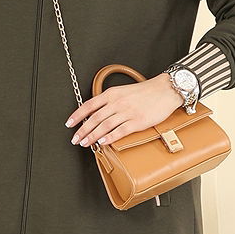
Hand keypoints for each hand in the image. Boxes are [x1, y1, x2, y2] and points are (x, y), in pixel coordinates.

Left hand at [65, 72, 183, 147]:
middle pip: (94, 118)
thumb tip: (96, 113)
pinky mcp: (137, 121)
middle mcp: (117, 102)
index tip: (69, 124)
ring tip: (85, 143)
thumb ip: (110, 101)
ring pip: (104, 126)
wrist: (165, 90)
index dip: (77, 115)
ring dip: (92, 136)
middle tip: (75, 139)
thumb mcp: (123, 91)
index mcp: (112, 94)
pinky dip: (110, 137)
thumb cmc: (146, 92)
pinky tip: (102, 142)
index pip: (89, 105)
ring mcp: (127, 112)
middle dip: (82, 130)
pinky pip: (120, 131)